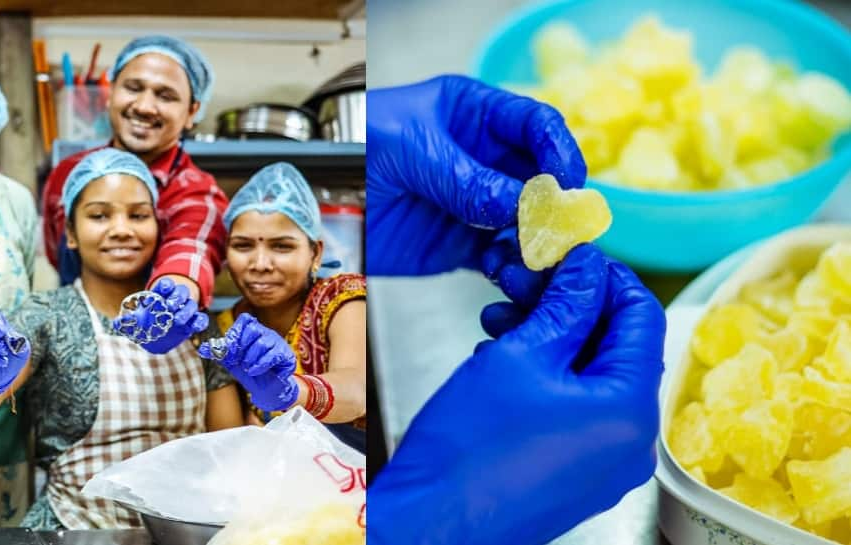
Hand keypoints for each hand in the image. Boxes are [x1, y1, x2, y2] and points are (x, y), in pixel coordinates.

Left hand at [114, 278, 208, 353]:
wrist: (159, 332)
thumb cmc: (147, 321)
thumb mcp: (135, 320)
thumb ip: (127, 322)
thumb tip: (117, 323)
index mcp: (161, 295)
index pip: (166, 285)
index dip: (165, 285)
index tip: (163, 287)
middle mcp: (175, 300)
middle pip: (181, 292)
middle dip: (176, 297)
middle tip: (170, 305)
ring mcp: (186, 310)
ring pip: (191, 305)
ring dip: (186, 311)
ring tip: (178, 320)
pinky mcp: (193, 322)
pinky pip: (201, 319)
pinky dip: (200, 321)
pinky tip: (195, 326)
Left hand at [198, 313, 297, 411]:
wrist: (266, 389)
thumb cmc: (250, 371)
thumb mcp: (231, 362)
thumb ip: (219, 353)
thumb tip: (201, 348)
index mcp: (253, 331)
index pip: (245, 320)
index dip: (236, 332)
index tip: (230, 348)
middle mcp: (266, 333)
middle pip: (253, 329)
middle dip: (242, 347)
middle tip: (239, 360)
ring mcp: (277, 343)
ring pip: (263, 342)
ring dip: (251, 358)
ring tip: (247, 368)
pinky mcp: (286, 355)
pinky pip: (273, 355)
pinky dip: (260, 364)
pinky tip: (255, 371)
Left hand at [366, 75, 585, 275]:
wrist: (318, 199)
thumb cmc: (354, 149)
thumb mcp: (406, 149)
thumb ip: (462, 175)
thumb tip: (521, 201)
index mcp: (475, 117)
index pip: (535, 125)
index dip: (558, 150)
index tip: (566, 181)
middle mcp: (483, 160)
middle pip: (540, 178)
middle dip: (554, 203)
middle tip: (559, 229)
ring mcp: (477, 205)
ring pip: (528, 223)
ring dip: (538, 241)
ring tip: (535, 257)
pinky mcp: (463, 245)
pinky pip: (503, 258)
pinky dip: (513, 268)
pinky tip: (509, 272)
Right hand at [368, 244, 665, 544]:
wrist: (431, 521)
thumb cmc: (470, 450)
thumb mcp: (519, 355)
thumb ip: (565, 304)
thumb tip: (587, 267)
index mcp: (630, 410)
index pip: (642, 317)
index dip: (607, 277)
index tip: (573, 256)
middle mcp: (630, 443)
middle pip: (614, 348)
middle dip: (567, 307)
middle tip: (524, 281)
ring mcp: (604, 464)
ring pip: (589, 378)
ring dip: (549, 339)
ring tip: (499, 321)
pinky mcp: (576, 474)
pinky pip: (575, 410)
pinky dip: (546, 377)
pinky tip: (501, 359)